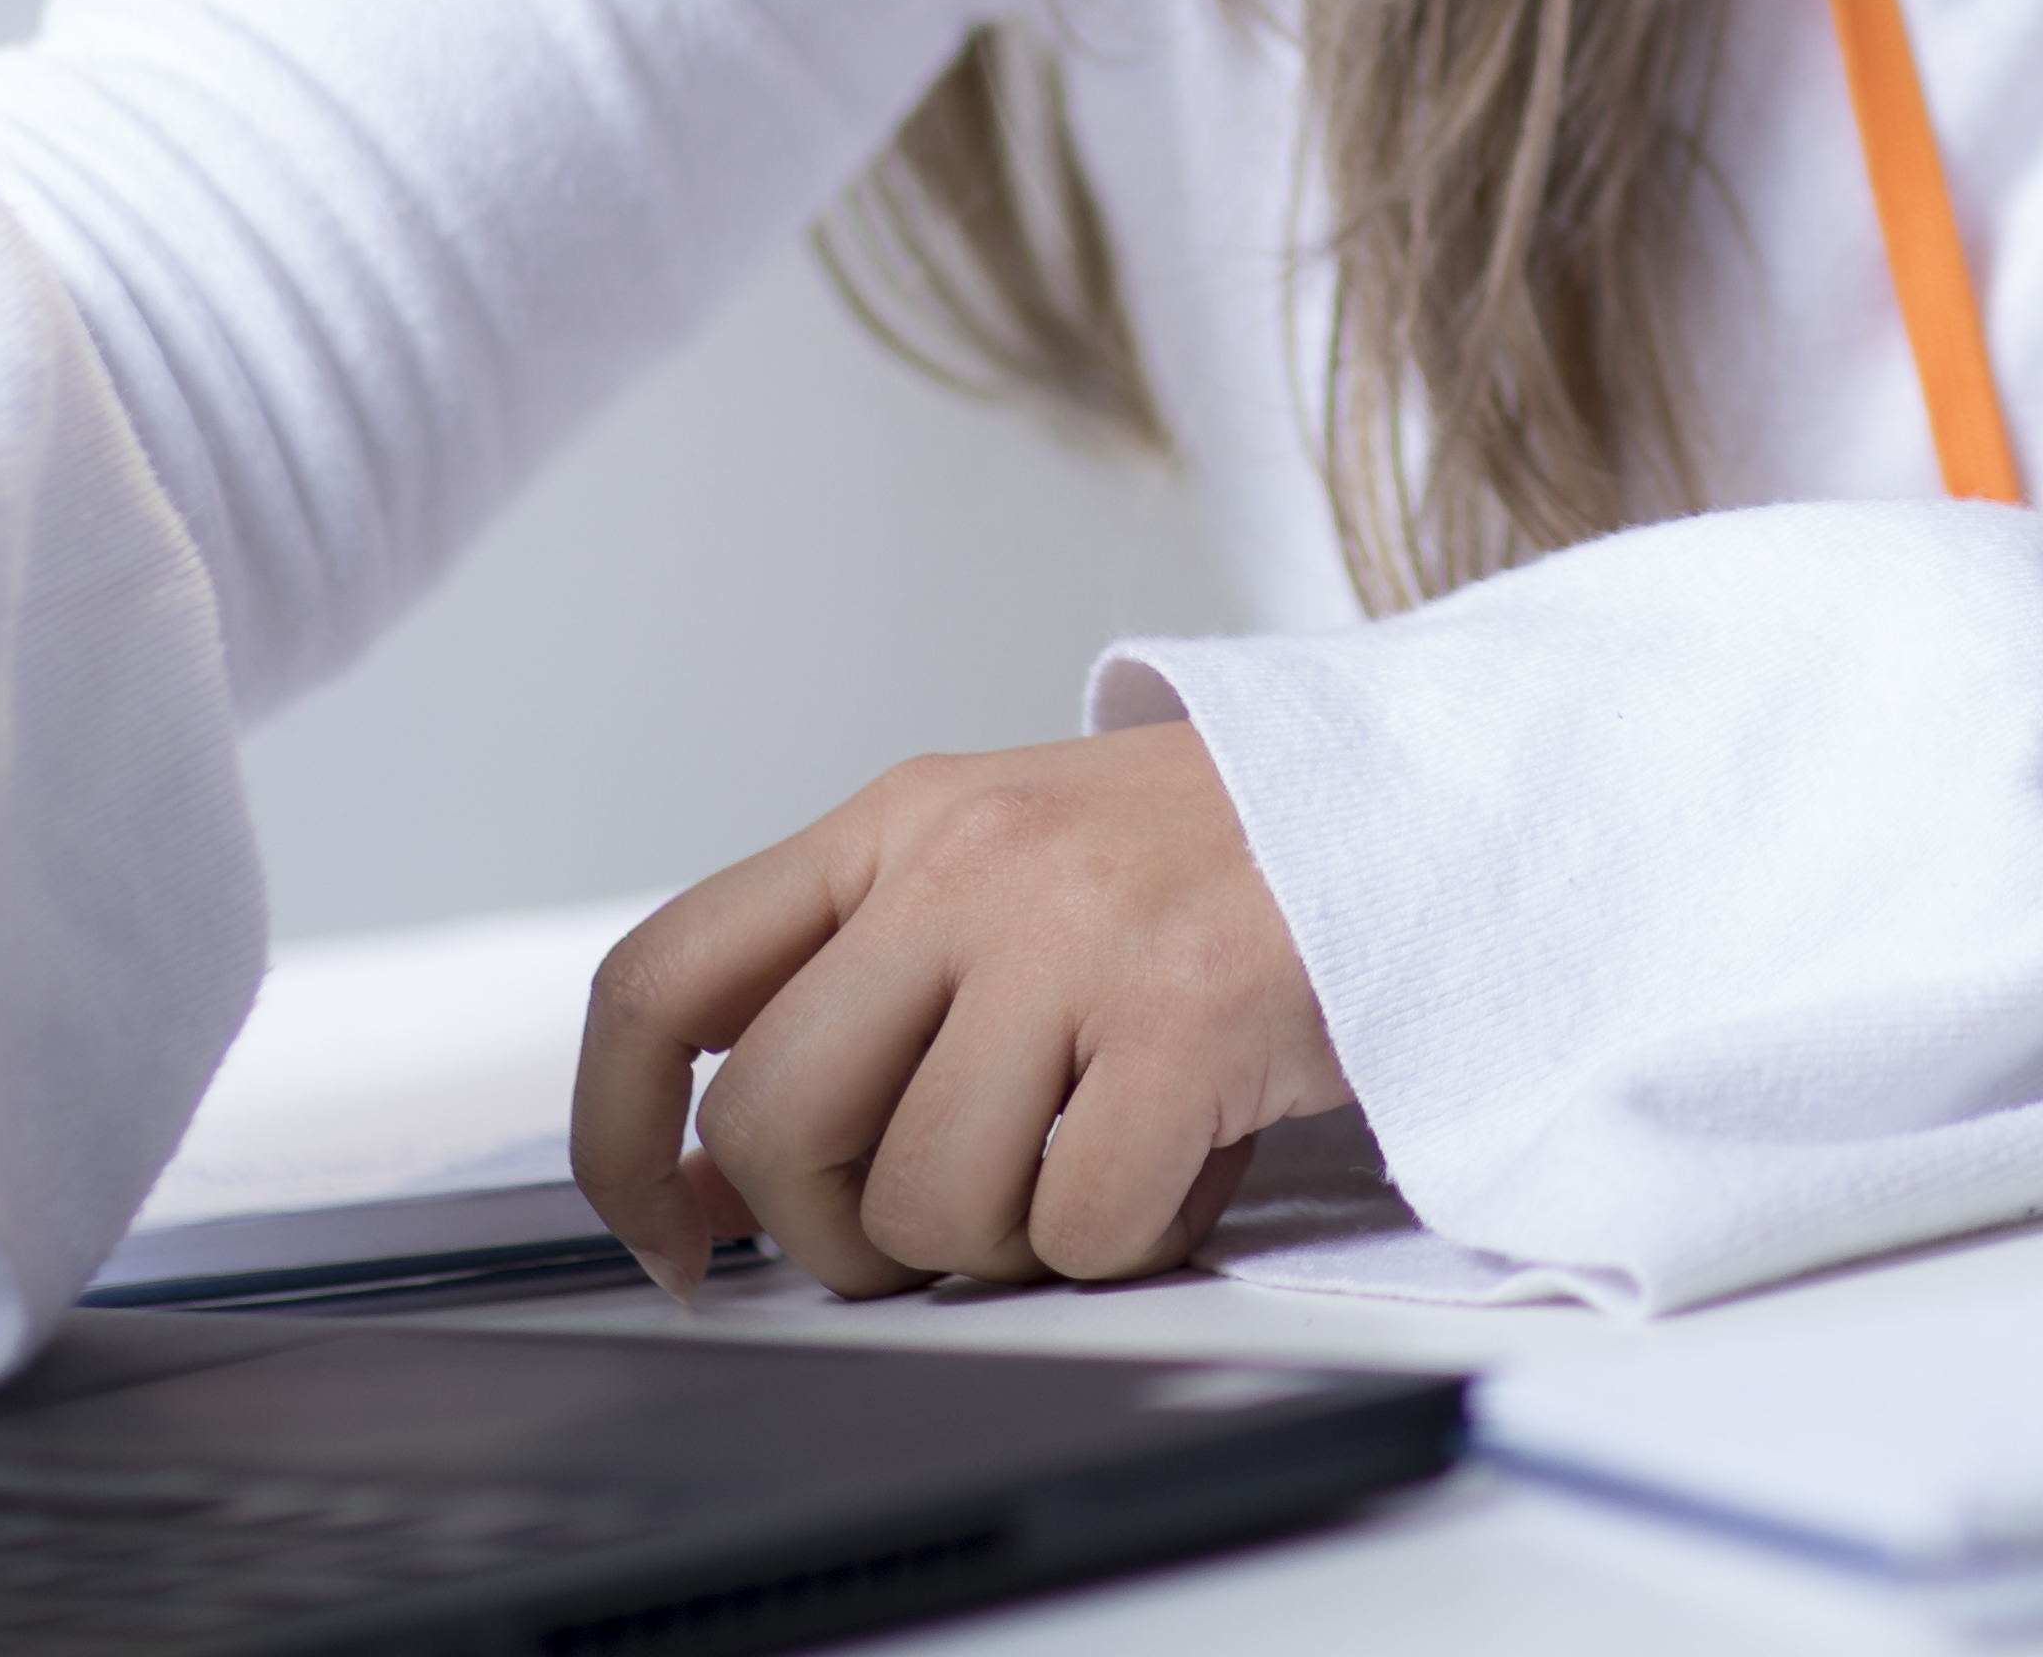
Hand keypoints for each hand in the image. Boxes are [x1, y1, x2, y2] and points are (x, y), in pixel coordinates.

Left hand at [573, 724, 1348, 1300]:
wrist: (1423, 803)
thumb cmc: (1214, 861)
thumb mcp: (1008, 867)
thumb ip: (858, 987)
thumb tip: (704, 1178)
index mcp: (901, 822)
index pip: (658, 979)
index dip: (619, 1134)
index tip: (665, 1228)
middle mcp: (968, 868)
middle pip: (771, 1126)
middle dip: (837, 1227)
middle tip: (931, 1219)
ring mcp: (1078, 939)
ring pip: (924, 1205)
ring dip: (1003, 1239)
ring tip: (1090, 1158)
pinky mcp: (1189, 1024)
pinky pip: (1076, 1232)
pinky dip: (1125, 1239)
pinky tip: (1177, 1161)